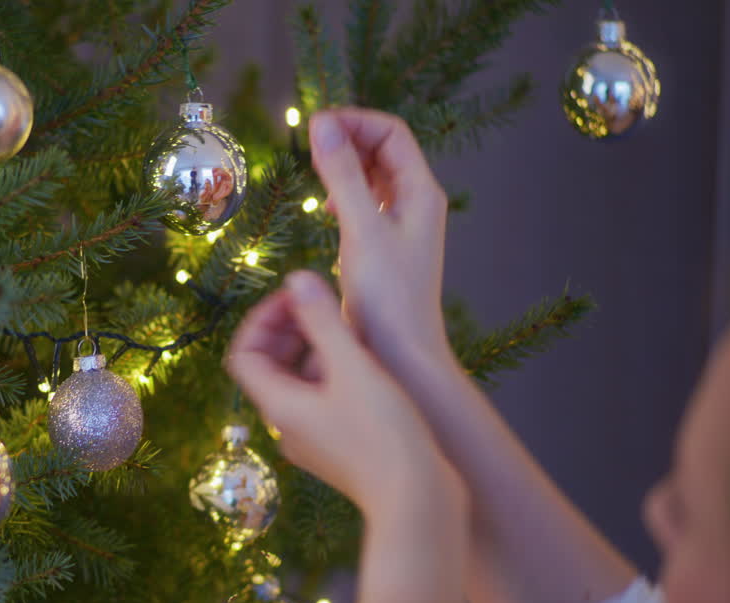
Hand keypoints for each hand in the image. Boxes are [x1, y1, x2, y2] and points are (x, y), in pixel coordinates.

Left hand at [225, 270, 460, 521]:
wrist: (419, 503)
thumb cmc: (385, 435)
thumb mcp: (353, 368)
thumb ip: (322, 321)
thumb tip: (296, 280)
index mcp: (279, 406)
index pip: (244, 354)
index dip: (264, 318)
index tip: (297, 296)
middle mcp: (288, 426)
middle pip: (269, 368)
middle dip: (289, 330)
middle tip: (321, 305)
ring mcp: (314, 440)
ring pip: (300, 383)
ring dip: (317, 349)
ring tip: (350, 327)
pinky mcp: (342, 448)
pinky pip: (324, 400)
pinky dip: (337, 373)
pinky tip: (370, 361)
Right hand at [310, 108, 451, 366]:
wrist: (400, 354)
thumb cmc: (387, 296)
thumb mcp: (361, 228)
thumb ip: (342, 174)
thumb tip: (321, 123)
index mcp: (421, 192)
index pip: (391, 132)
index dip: (354, 121)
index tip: (314, 125)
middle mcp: (416, 203)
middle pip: (383, 150)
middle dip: (348, 139)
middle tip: (308, 143)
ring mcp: (402, 226)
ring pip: (373, 177)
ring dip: (344, 166)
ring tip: (313, 169)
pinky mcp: (385, 247)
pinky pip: (366, 204)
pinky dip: (344, 195)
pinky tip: (327, 210)